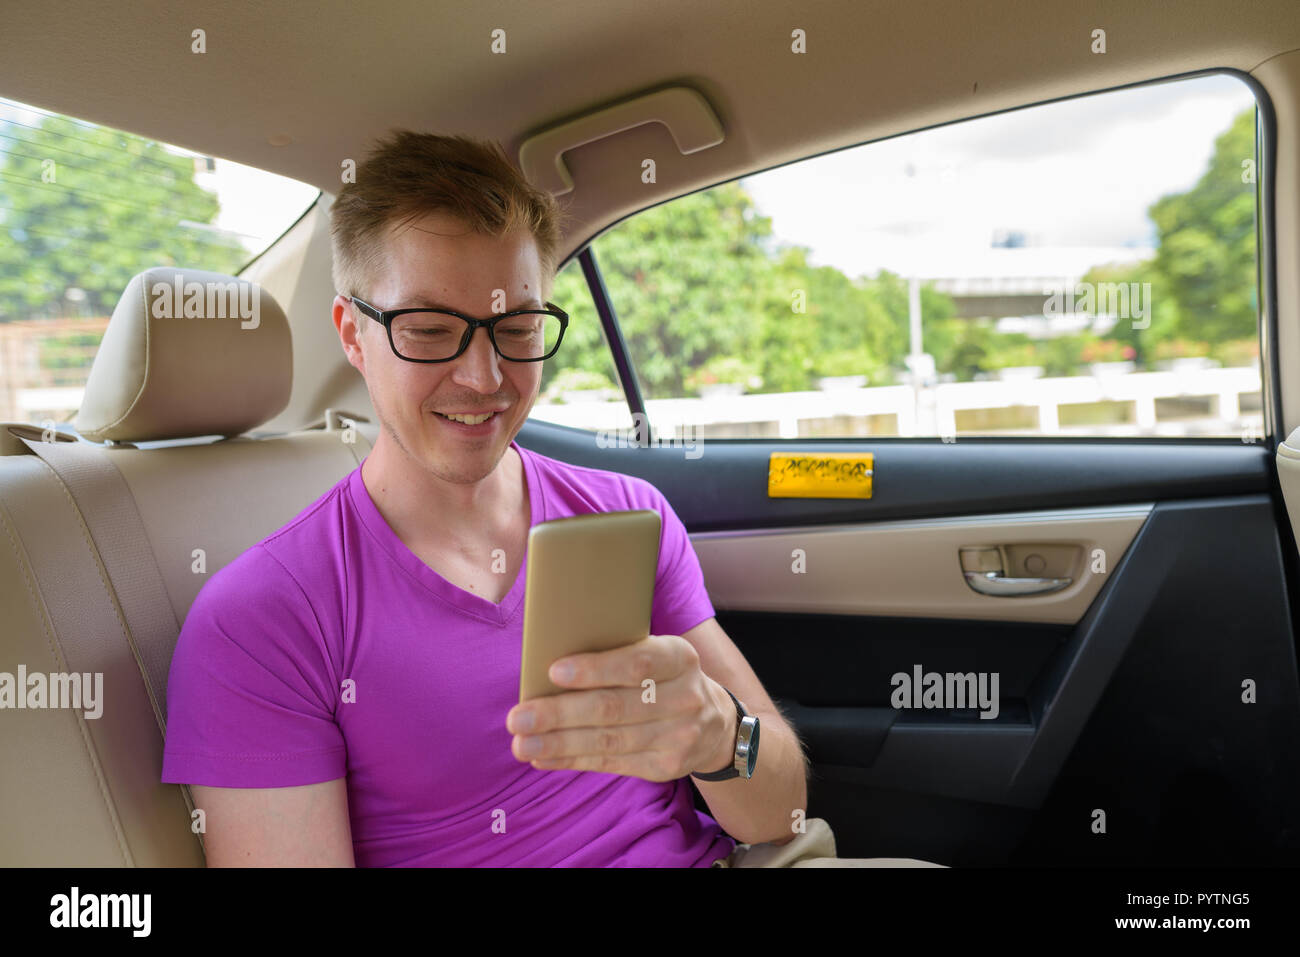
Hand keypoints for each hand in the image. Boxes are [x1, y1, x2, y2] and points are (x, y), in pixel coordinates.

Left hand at [506, 634, 736, 782]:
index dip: (595, 669)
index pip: (636, 663)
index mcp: (679, 658)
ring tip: (521, 743)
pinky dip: (572, 760)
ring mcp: (679, 736)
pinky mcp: (666, 766)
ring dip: (558, 743)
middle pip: (614, 708)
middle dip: (561, 714)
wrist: (715, 723)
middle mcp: (685, 698)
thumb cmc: (665, 678)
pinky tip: (543, 757)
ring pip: (608, 741)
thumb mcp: (657, 653)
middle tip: (518, 717)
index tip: (552, 672)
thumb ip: (618, 653)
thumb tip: (551, 667)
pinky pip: (611, 764)